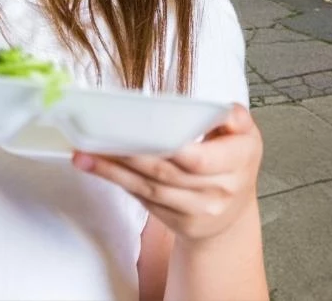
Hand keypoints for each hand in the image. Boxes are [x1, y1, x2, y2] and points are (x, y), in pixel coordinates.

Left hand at [72, 104, 262, 242]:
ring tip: (85, 154)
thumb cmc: (235, 162)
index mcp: (237, 163)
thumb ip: (234, 118)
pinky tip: (99, 168)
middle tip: (97, 138)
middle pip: (166, 174)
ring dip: (114, 171)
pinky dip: (121, 182)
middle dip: (129, 156)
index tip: (140, 132)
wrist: (233, 214)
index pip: (199, 160)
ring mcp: (196, 211)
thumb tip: (219, 108)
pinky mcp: (177, 223)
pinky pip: (145, 201)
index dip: (169, 149)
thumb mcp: (246, 136)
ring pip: (150, 189)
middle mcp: (218, 191)